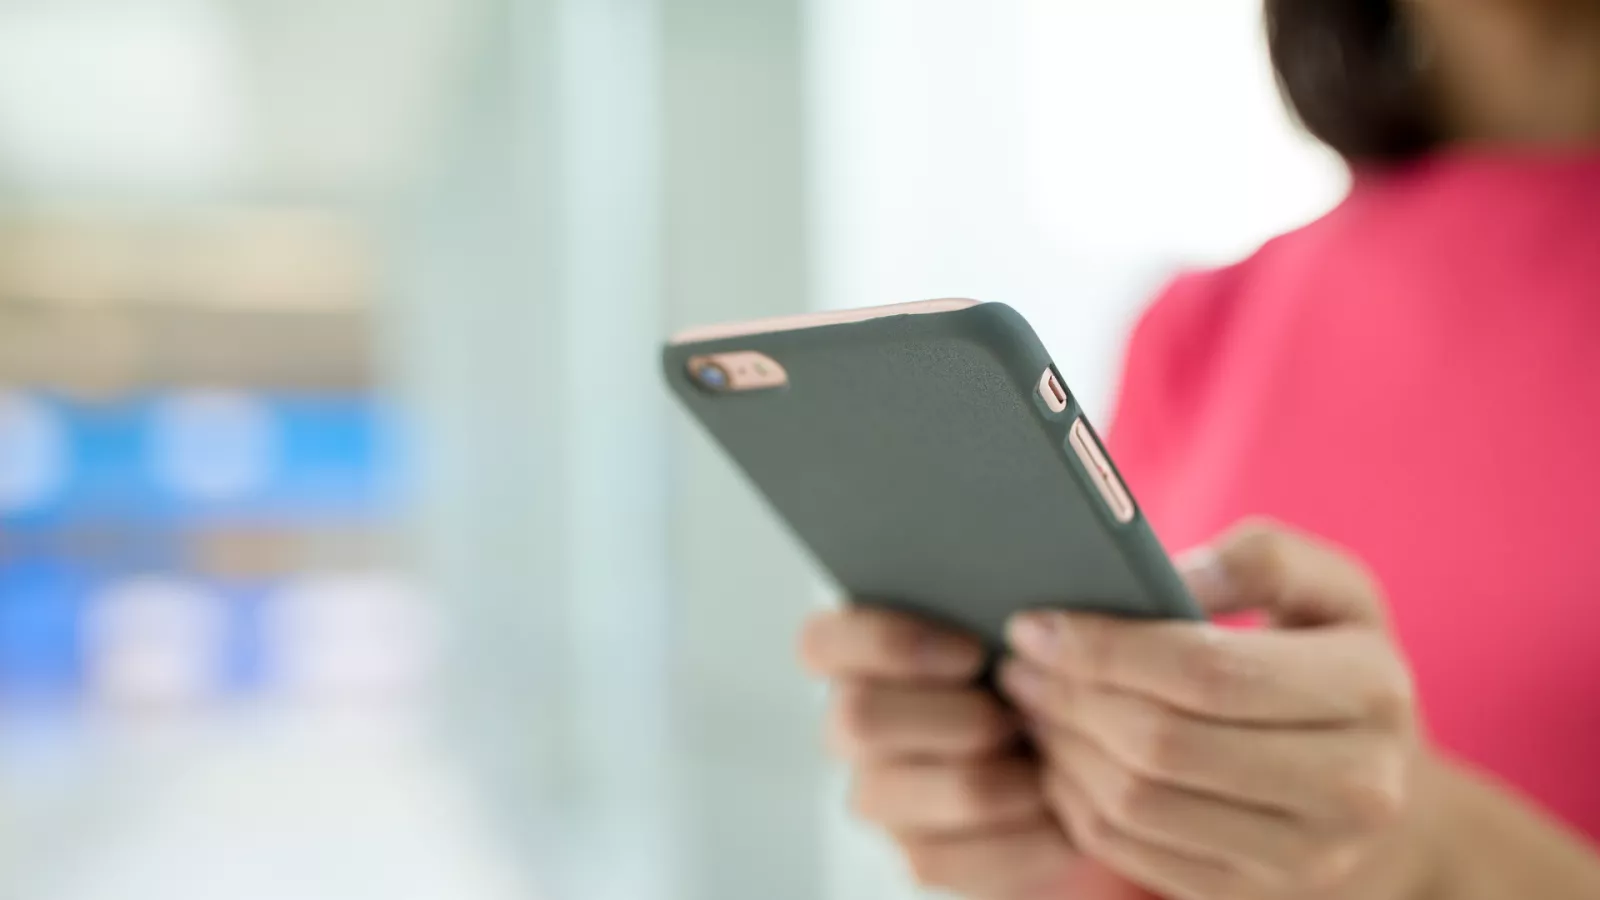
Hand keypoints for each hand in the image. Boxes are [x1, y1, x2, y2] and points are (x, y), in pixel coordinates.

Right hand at [800, 606, 1155, 898]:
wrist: (1064, 748)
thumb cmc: (1028, 668)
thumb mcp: (1010, 622)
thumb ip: (997, 603)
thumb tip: (1032, 616)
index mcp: (856, 655)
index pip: (820, 643)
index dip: (889, 643)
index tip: (971, 651)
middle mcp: (850, 725)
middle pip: (858, 720)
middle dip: (956, 718)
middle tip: (1017, 716)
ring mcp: (878, 793)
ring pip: (901, 793)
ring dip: (993, 780)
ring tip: (1045, 765)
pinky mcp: (917, 853)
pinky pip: (941, 860)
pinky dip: (1016, 838)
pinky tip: (1055, 813)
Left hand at [1001, 521, 1429, 899]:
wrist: (1374, 779)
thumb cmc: (1327, 654)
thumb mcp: (1323, 586)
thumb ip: (1257, 558)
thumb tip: (1169, 576)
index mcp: (1372, 690)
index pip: (1208, 672)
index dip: (1107, 647)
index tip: (1038, 623)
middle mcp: (1353, 789)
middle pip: (1163, 744)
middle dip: (1072, 697)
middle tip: (1019, 662)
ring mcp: (1305, 859)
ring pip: (1136, 803)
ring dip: (1063, 748)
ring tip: (1033, 701)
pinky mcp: (1251, 897)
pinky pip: (1130, 851)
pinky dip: (1074, 799)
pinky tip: (1060, 755)